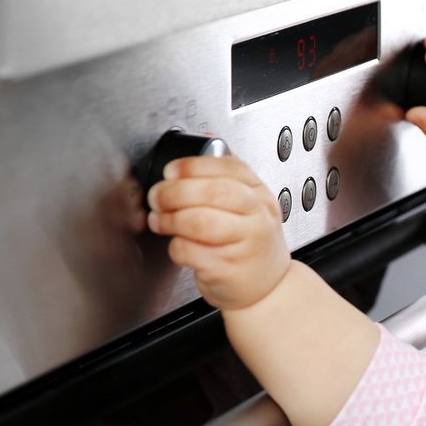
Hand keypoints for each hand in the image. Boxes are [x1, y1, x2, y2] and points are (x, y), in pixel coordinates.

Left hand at [146, 155, 291, 311]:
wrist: (268, 288)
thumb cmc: (252, 244)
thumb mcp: (250, 205)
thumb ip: (226, 174)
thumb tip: (201, 138)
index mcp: (260, 195)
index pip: (230, 168)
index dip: (195, 166)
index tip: (171, 171)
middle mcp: (257, 217)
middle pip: (214, 193)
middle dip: (176, 192)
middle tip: (157, 197)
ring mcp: (246, 244)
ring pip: (200, 223)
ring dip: (170, 219)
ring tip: (160, 220)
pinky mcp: (229, 269)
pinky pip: (192, 252)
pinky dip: (176, 247)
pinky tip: (178, 245)